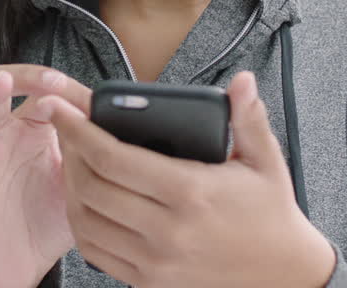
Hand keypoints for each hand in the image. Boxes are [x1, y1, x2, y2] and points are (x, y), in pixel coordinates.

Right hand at [0, 64, 91, 287]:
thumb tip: (107, 111)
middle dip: (14, 75)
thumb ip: (90, 148)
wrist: (30, 268)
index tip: (73, 88)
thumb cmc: (53, 218)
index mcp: (31, 129)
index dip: (53, 84)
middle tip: (43, 79)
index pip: (36, 90)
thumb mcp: (81, 180)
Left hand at [37, 72, 336, 287]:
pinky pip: (97, 252)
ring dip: (72, 188)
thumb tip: (242, 79)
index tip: (64, 111)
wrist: (283, 276)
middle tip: (67, 130)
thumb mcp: (266, 161)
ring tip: (73, 161)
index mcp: (191, 192)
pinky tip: (86, 200)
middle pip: (93, 187)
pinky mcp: (150, 282)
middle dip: (70, 153)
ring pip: (86, 222)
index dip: (80, 131)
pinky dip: (82, 224)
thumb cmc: (271, 214)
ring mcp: (156, 262)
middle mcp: (168, 230)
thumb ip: (248, 117)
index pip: (114, 158)